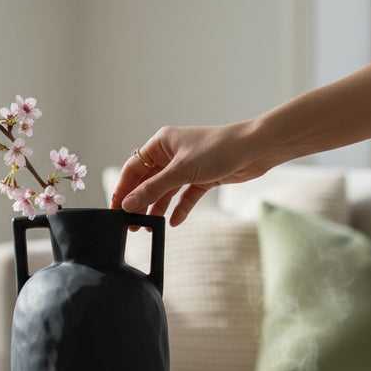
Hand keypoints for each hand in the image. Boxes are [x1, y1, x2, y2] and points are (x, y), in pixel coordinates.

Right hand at [110, 122, 270, 225]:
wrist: (255, 149)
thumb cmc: (218, 150)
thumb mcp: (180, 171)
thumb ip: (152, 189)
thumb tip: (128, 204)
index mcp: (161, 143)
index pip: (134, 167)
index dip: (123, 189)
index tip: (115, 209)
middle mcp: (172, 153)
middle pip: (148, 181)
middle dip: (140, 201)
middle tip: (131, 223)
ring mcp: (187, 165)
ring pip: (166, 190)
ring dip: (157, 207)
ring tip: (148, 226)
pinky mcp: (203, 176)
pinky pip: (185, 195)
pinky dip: (180, 208)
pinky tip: (174, 222)